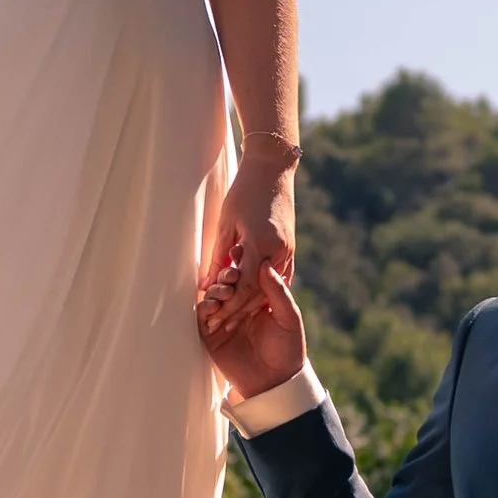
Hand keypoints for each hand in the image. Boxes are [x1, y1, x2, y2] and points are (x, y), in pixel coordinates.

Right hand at [196, 267, 307, 403]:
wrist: (275, 382)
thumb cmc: (288, 350)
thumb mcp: (288, 317)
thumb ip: (278, 291)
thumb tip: (265, 264)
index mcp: (257, 300)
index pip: (246, 276)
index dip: (242, 264)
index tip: (241, 255)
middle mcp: (238, 307)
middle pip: (226, 284)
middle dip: (226, 276)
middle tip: (232, 274)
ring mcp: (223, 321)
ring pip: (212, 297)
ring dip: (216, 290)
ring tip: (225, 292)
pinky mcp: (211, 336)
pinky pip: (203, 317)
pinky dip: (205, 308)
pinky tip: (213, 306)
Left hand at [197, 163, 295, 339]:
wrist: (273, 169)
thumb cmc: (244, 192)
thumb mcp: (226, 223)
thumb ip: (218, 256)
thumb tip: (207, 284)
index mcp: (260, 243)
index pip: (244, 287)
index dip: (228, 306)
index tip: (213, 319)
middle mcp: (278, 250)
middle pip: (259, 292)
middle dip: (239, 311)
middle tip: (221, 327)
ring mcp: (288, 249)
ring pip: (270, 287)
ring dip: (251, 304)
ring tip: (232, 319)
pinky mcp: (291, 246)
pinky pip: (279, 276)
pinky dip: (265, 290)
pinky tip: (252, 301)